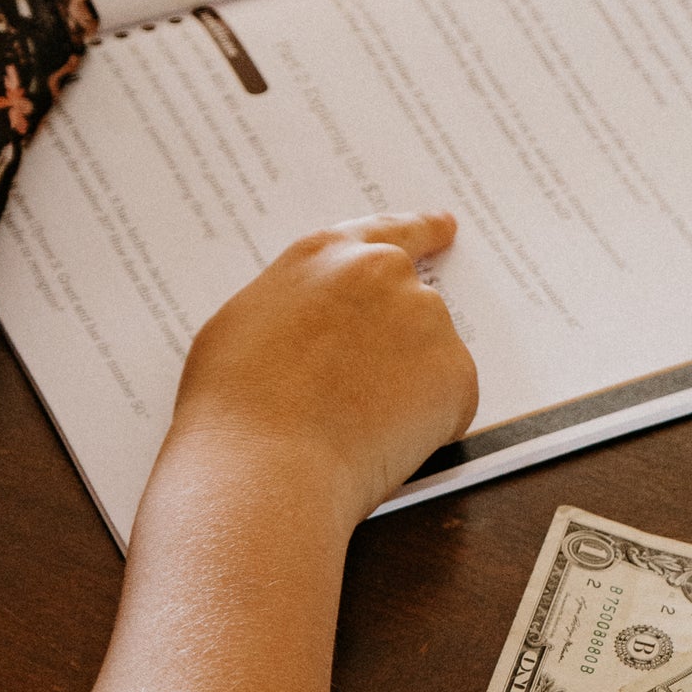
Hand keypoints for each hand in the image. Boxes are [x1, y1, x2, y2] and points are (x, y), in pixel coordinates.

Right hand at [168, 211, 477, 527]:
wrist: (265, 465)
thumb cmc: (234, 405)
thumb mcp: (245, 322)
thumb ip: (299, 305)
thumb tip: (316, 322)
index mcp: (329, 255)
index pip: (388, 232)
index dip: (421, 231)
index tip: (446, 226)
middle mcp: (386, 274)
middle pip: (412, 303)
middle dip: (399, 342)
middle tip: (373, 381)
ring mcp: (426, 321)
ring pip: (429, 357)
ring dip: (407, 386)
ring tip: (351, 424)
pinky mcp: (456, 374)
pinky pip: (449, 403)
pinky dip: (426, 427)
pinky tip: (377, 443)